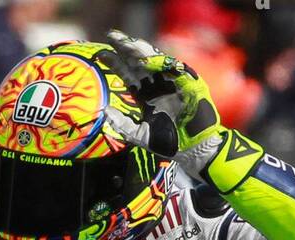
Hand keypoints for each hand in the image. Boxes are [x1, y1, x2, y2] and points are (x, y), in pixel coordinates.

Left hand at [103, 31, 223, 175]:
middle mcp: (156, 85)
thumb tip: (105, 111)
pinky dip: (157, 60)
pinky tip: (142, 56)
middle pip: (138, 61)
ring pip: (152, 58)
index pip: (128, 74)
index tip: (101, 54)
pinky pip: (169, 66)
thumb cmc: (169, 143)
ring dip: (138, 49)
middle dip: (124, 48)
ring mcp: (170, 81)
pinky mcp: (185, 81)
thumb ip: (123, 124)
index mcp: (146, 95)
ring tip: (124, 42)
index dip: (115, 63)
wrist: (192, 149)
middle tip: (111, 36)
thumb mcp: (141, 135)